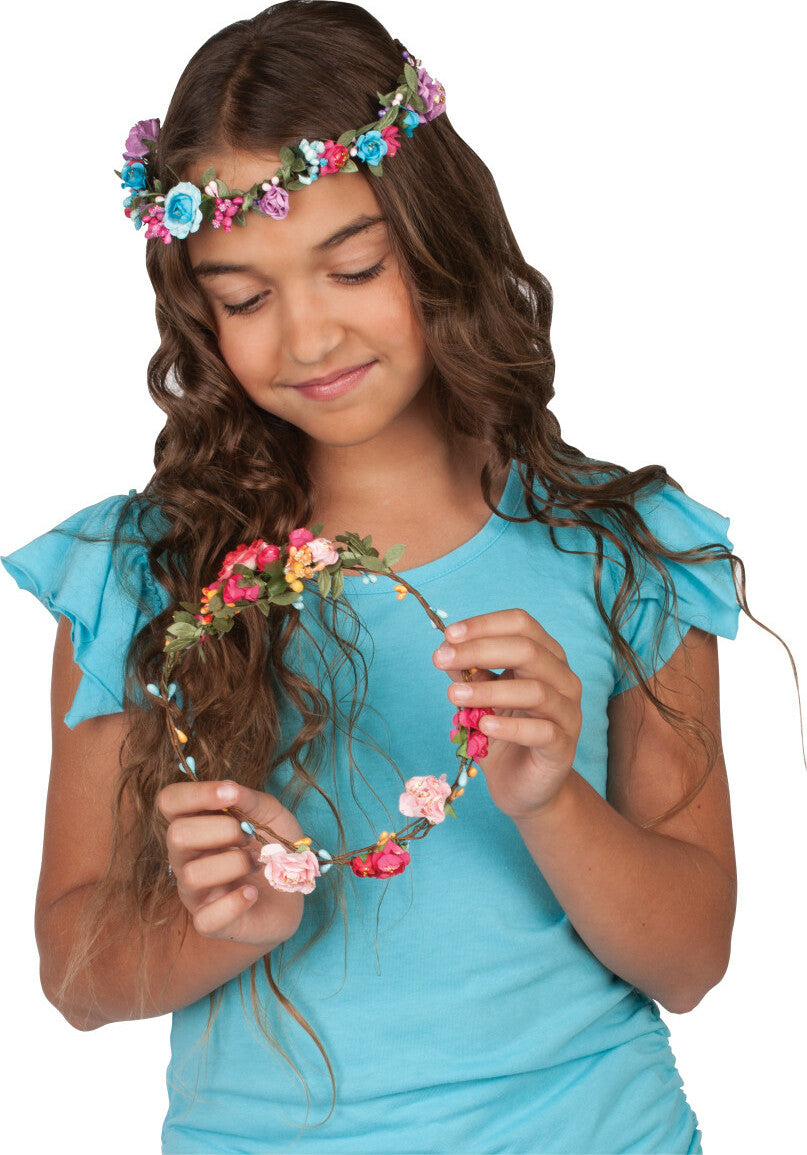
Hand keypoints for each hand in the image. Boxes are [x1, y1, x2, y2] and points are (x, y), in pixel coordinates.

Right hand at [156, 779, 306, 947]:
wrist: (294, 893)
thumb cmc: (275, 848)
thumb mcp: (271, 815)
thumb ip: (250, 801)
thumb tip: (229, 789)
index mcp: (196, 823)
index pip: (170, 802)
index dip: (195, 794)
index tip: (230, 793)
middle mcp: (186, 857)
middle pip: (177, 835)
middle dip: (222, 830)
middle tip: (248, 837)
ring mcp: (194, 892)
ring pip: (192, 875)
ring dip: (234, 864)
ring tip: (256, 865)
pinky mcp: (208, 923)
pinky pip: (207, 919)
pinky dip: (236, 903)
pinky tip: (252, 893)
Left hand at [432, 608, 582, 820]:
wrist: (524, 785)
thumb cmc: (504, 732)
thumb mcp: (481, 698)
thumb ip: (470, 673)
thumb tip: (446, 649)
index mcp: (546, 657)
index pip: (521, 624)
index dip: (485, 624)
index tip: (448, 634)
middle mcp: (563, 679)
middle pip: (528, 650)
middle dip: (479, 651)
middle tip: (441, 659)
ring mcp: (568, 713)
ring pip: (536, 691)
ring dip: (489, 690)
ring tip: (454, 695)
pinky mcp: (564, 747)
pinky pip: (542, 731)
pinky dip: (510, 726)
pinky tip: (483, 726)